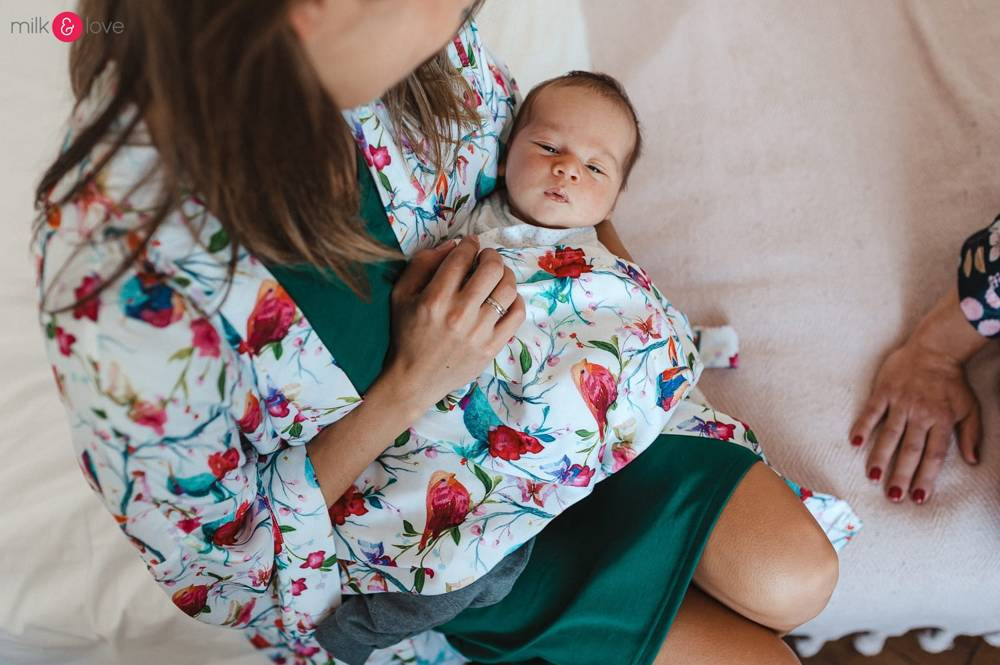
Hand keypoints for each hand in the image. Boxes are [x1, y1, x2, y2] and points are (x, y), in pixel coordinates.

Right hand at [381, 235, 525, 414]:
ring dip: (506, 274)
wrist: (414, 379)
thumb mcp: (401, 294)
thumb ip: (422, 264)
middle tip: (486, 257)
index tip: (470, 243)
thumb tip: (452, 245)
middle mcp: (459, 314)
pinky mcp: (492, 347)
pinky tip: (506, 297)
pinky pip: (516, 315)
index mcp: (435, 299)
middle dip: (491, 255)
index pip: (461, 258)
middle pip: (491, 269)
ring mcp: (479, 332)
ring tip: (498, 275)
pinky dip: (516, 300)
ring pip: (507, 289)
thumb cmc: (406, 333)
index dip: (469, 244)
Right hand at [850, 339, 981, 504]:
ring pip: (889, 435)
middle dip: (902, 475)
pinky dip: (863, 426)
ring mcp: (900, 402)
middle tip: (893, 496)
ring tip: (872, 477)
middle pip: (910, 450)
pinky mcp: (884, 391)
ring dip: (880, 457)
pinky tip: (855, 443)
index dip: (926, 477)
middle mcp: (920, 414)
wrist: (936, 347)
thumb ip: (970, 435)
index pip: (934, 455)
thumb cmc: (952, 381)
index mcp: (941, 420)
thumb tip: (972, 460)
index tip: (919, 498)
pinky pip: (872, 412)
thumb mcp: (969, 407)